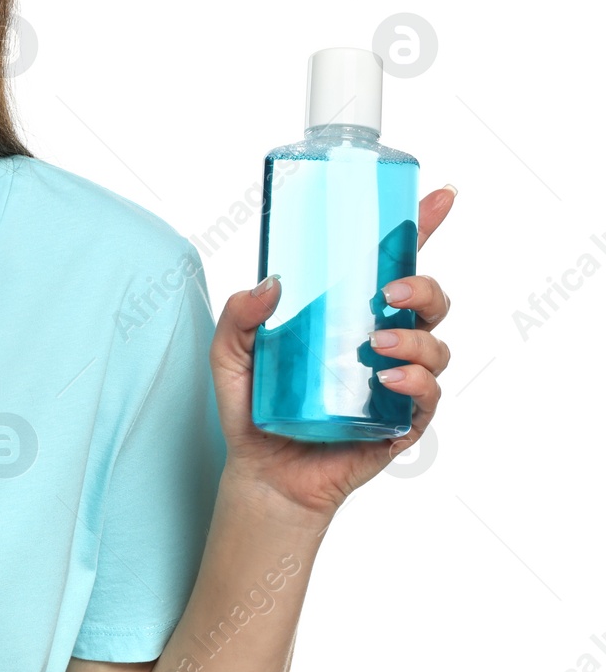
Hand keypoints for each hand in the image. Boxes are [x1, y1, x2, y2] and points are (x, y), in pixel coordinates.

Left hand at [209, 186, 455, 519]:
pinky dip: (416, 383)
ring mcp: (396, 382)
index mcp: (348, 314)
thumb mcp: (230, 354)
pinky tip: (388, 381)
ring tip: (377, 347)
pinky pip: (428, 397)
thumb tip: (271, 283)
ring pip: (436, 346)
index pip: (394, 264)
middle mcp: (380, 341)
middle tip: (391, 293)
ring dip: (415, 340)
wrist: (261, 474)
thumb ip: (238, 316)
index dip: (422, 227)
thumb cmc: (253, 409)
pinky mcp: (400, 422)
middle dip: (424, 288)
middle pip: (430, 301)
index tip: (440, 197)